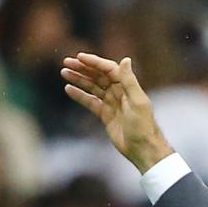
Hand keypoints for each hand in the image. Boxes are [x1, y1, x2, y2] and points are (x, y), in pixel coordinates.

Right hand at [61, 53, 172, 171]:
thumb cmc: (143, 126)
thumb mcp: (137, 101)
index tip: (79, 57)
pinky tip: (69, 89)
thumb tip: (125, 59)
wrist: (143, 149)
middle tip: (66, 62)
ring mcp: (112, 103)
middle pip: (98, 76)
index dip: (94, 62)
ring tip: (64, 73)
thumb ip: (129, 80)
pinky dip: (80, 96)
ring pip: (92, 87)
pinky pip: (91, 102)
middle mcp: (119, 92)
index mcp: (127, 86)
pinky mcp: (106, 115)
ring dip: (79, 79)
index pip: (108, 69)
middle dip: (83, 68)